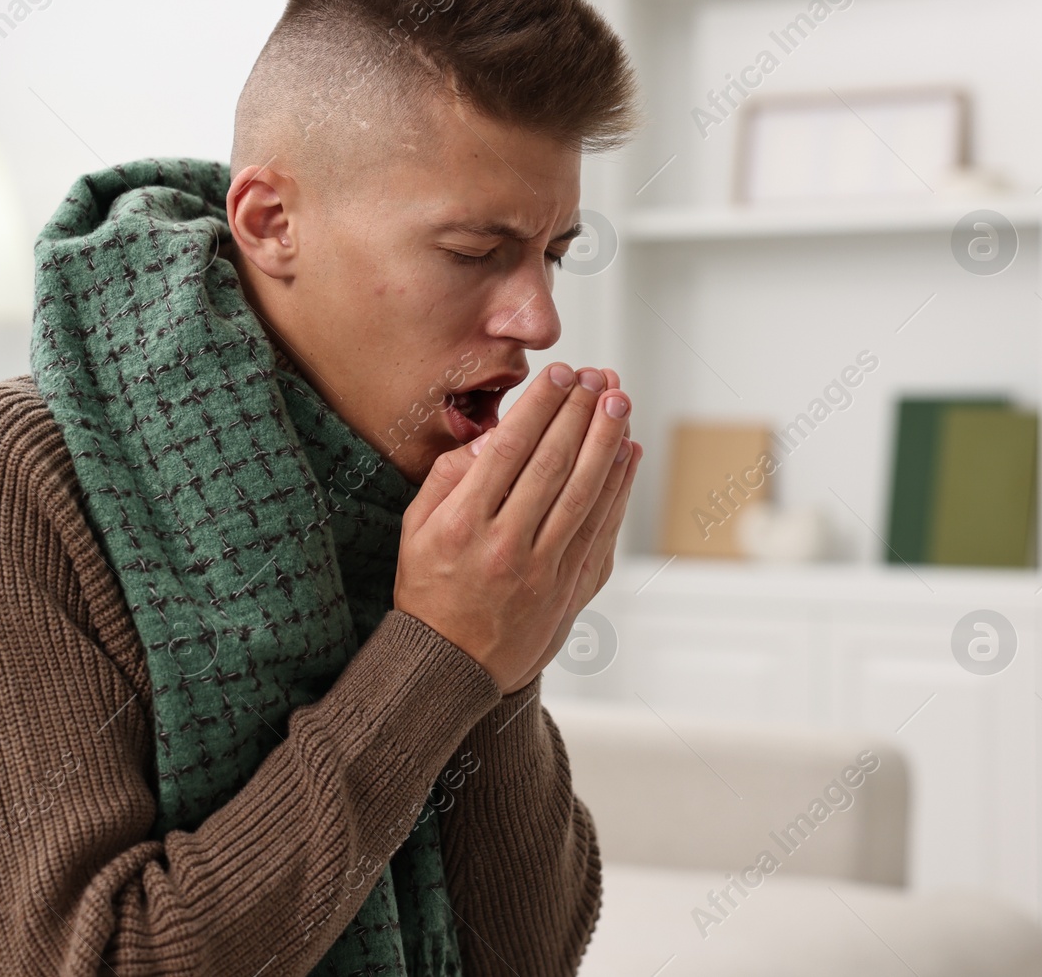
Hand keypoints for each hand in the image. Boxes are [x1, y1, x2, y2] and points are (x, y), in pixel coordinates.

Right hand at [394, 364, 641, 693]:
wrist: (450, 667)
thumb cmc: (429, 589)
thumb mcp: (414, 531)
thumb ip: (446, 479)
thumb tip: (490, 438)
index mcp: (462, 526)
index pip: (509, 450)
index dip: (540, 407)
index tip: (560, 374)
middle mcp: (504, 546)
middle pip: (553, 465)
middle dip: (581, 413)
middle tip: (600, 377)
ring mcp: (541, 570)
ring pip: (584, 494)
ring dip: (607, 442)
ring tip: (621, 402)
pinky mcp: (568, 589)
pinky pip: (600, 529)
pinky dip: (618, 489)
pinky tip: (627, 455)